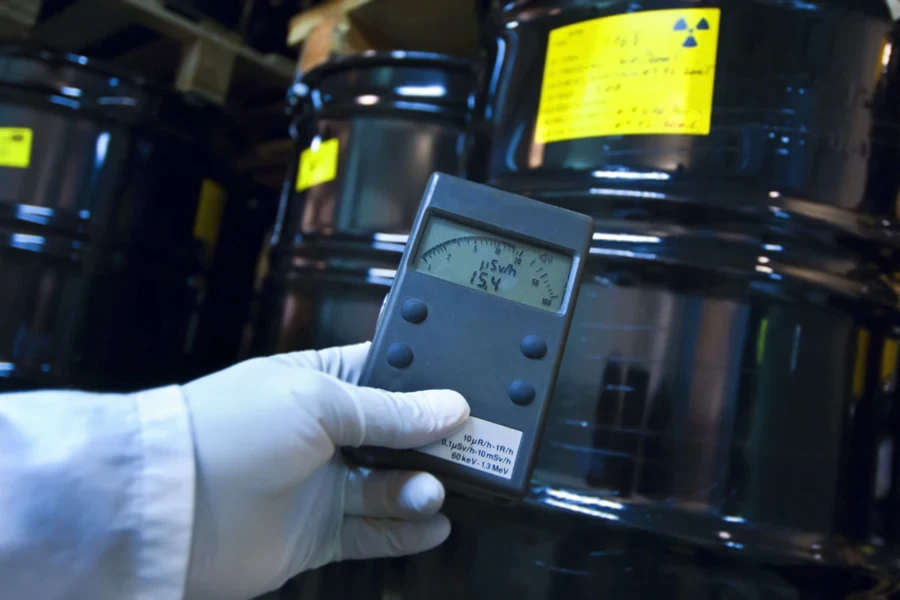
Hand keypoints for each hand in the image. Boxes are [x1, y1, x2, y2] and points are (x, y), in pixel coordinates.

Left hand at [180, 342, 468, 599]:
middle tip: (473, 447)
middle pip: (400, 436)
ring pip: (393, 487)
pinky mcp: (319, 535)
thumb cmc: (232, 429)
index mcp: (322, 384)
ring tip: (432, 489)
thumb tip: (450, 407)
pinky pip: (375, 534)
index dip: (429, 385)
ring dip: (422, 487)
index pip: (388, 377)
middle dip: (437, 441)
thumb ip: (389, 411)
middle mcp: (326, 434)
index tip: (468, 395)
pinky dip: (407, 531)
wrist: (170, 505)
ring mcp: (323, 486)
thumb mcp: (317, 401)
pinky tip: (433, 524)